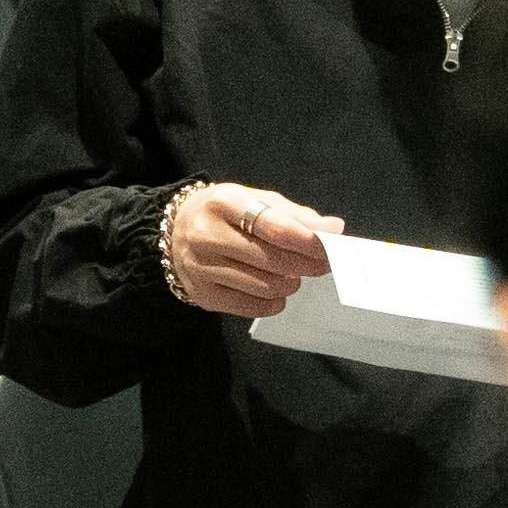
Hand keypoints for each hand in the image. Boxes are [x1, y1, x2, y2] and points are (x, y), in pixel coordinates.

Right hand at [163, 180, 341, 317]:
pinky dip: (275, 301)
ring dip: (291, 283)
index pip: (274, 227)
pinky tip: (275, 290)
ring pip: (267, 286)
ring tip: (291, 274)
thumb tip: (333, 229)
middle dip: (308, 264)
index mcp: (223, 203)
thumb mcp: (256, 200)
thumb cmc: (226, 214)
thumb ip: (295, 215)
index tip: (332, 245)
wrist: (174, 232)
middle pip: (274, 260)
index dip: (309, 240)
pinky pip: (254, 307)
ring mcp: (202, 268)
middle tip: (323, 263)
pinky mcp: (204, 295)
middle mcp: (206, 235)